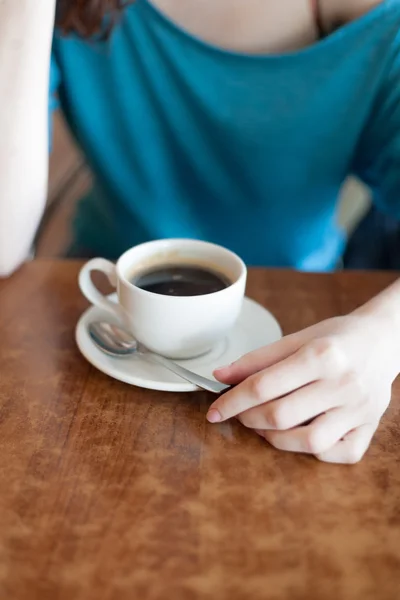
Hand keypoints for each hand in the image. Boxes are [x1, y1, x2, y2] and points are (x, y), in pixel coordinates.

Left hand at [207, 312, 398, 463]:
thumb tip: (220, 376)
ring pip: (309, 441)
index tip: (215, 410)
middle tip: (241, 414)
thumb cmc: (337, 338)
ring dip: (276, 439)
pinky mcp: (370, 427)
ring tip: (265, 426)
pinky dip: (312, 451)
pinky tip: (299, 435)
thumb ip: (257, 359)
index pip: (263, 385)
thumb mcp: (297, 338)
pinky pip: (338, 453)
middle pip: (281, 415)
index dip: (232, 401)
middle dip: (249, 418)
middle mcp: (343, 383)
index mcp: (321, 355)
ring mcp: (359, 409)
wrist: (384, 339)